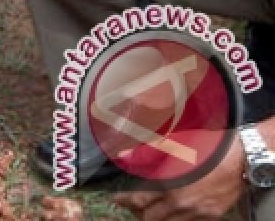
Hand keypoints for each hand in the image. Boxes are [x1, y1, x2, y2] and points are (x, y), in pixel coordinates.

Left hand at [114, 135, 243, 218]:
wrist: (241, 158)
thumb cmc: (206, 147)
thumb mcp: (174, 144)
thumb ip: (146, 151)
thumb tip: (122, 155)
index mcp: (169, 187)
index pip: (139, 200)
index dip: (125, 201)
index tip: (116, 200)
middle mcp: (182, 204)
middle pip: (153, 218)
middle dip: (140, 213)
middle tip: (134, 206)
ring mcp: (199, 213)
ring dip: (160, 218)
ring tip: (152, 211)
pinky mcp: (213, 215)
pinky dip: (179, 220)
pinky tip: (175, 213)